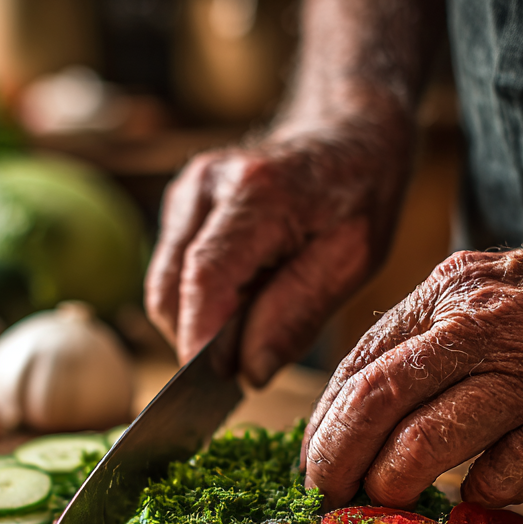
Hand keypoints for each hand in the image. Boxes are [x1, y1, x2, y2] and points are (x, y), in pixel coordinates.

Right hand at [144, 117, 409, 385]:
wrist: (347, 134)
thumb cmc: (359, 195)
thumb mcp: (353, 259)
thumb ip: (298, 314)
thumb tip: (249, 371)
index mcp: (256, 193)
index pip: (206, 278)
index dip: (201, 339)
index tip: (209, 389)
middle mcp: (206, 185)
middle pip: (170, 290)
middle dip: (198, 341)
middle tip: (244, 368)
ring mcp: (186, 193)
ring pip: (164, 288)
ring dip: (198, 323)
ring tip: (251, 326)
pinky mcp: (180, 207)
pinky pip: (171, 276)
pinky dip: (199, 304)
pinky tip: (241, 301)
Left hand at [303, 215, 522, 506]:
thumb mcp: (483, 294)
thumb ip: (421, 343)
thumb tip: (350, 416)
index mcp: (449, 292)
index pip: (359, 365)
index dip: (324, 424)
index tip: (312, 462)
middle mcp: (485, 326)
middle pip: (376, 401)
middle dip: (335, 460)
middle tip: (325, 494)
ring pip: (424, 445)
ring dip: (390, 485)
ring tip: (384, 500)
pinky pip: (498, 477)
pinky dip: (473, 494)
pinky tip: (477, 488)